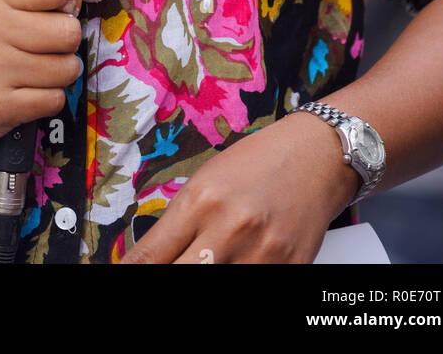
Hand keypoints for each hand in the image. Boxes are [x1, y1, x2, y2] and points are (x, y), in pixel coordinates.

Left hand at [120, 111, 359, 263]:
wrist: (316, 156)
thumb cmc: (258, 163)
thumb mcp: (207, 180)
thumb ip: (180, 221)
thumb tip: (149, 258)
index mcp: (201, 201)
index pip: (151, 256)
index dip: (133, 271)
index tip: (126, 273)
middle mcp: (229, 229)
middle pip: (181, 276)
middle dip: (169, 276)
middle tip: (172, 267)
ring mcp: (262, 254)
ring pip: (218, 286)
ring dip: (208, 277)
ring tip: (209, 261)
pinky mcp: (291, 269)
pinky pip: (257, 286)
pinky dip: (243, 277)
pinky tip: (239, 264)